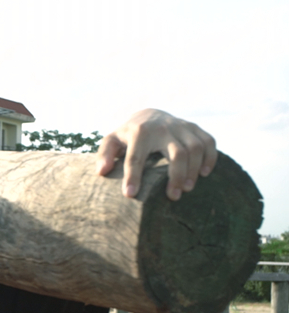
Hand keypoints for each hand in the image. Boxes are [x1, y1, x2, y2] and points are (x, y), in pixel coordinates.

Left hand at [96, 109, 215, 200]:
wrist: (148, 116)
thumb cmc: (127, 136)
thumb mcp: (111, 141)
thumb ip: (105, 154)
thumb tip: (102, 171)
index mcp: (140, 132)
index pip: (136, 157)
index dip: (133, 176)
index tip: (130, 195)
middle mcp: (163, 128)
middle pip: (178, 153)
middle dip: (177, 176)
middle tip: (174, 196)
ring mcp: (181, 126)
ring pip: (195, 148)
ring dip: (194, 170)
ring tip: (187, 189)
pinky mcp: (194, 128)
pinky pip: (209, 141)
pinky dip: (210, 157)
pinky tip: (204, 173)